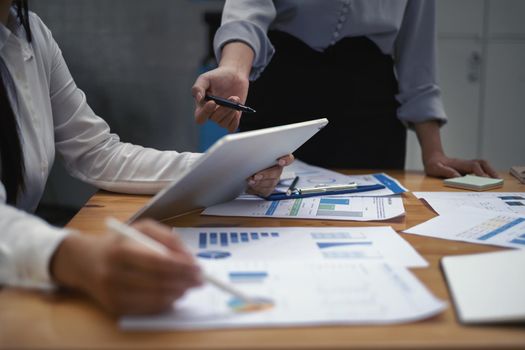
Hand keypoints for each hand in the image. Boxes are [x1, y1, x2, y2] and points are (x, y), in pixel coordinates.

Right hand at [51, 219, 201, 314]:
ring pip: (155, 299)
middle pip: (158, 282)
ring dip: (178, 293)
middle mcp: (114, 274)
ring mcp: (113, 294)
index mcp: (121, 251)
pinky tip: (174, 294)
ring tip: (189, 286)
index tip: (198, 268)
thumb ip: (168, 238)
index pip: (158, 262)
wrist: (84, 261)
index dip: (182, 267)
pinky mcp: (115, 308)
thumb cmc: (120, 242)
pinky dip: (166, 302)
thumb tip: (190, 258)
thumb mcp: (142, 229)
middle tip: (200, 280)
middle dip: (185, 282)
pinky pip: (147, 309)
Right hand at [192, 42, 253, 132]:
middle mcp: (211, 114)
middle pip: (215, 119)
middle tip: (233, 97)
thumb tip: (198, 98)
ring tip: (236, 98)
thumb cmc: (217, 77)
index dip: (205, 113)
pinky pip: (232, 127)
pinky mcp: (232, 118)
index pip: (200, 118)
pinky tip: (237, 110)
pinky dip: (235, 120)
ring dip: (231, 111)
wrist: (234, 75)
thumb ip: (198, 88)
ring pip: (224, 123)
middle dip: (224, 109)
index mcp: (201, 106)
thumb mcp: (205, 79)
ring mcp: (222, 117)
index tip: (213, 102)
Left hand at [246, 154, 294, 196]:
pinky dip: (257, 188)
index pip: (288, 158)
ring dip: (259, 182)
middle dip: (266, 174)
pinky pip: (265, 190)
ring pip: (271, 183)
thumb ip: (256, 150)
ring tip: (251, 181)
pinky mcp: (268, 189)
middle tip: (256, 176)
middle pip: (277, 172)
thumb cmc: (251, 161)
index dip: (287, 160)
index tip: (281, 161)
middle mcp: (277, 170)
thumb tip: (249, 145)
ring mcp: (273, 180)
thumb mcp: (254, 153)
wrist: (245, 173)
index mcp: (277, 158)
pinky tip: (251, 185)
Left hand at [423, 151, 498, 177]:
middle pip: (481, 163)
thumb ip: (445, 172)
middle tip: (497, 179)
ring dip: (490, 171)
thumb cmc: (433, 164)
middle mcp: (465, 163)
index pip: (472, 166)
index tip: (485, 178)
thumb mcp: (434, 168)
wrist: (432, 158)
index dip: (479, 172)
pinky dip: (487, 173)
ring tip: (497, 180)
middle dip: (490, 170)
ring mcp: (467, 165)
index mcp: (458, 163)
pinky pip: (480, 169)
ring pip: (482, 165)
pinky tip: (490, 180)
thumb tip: (457, 176)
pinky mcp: (467, 168)